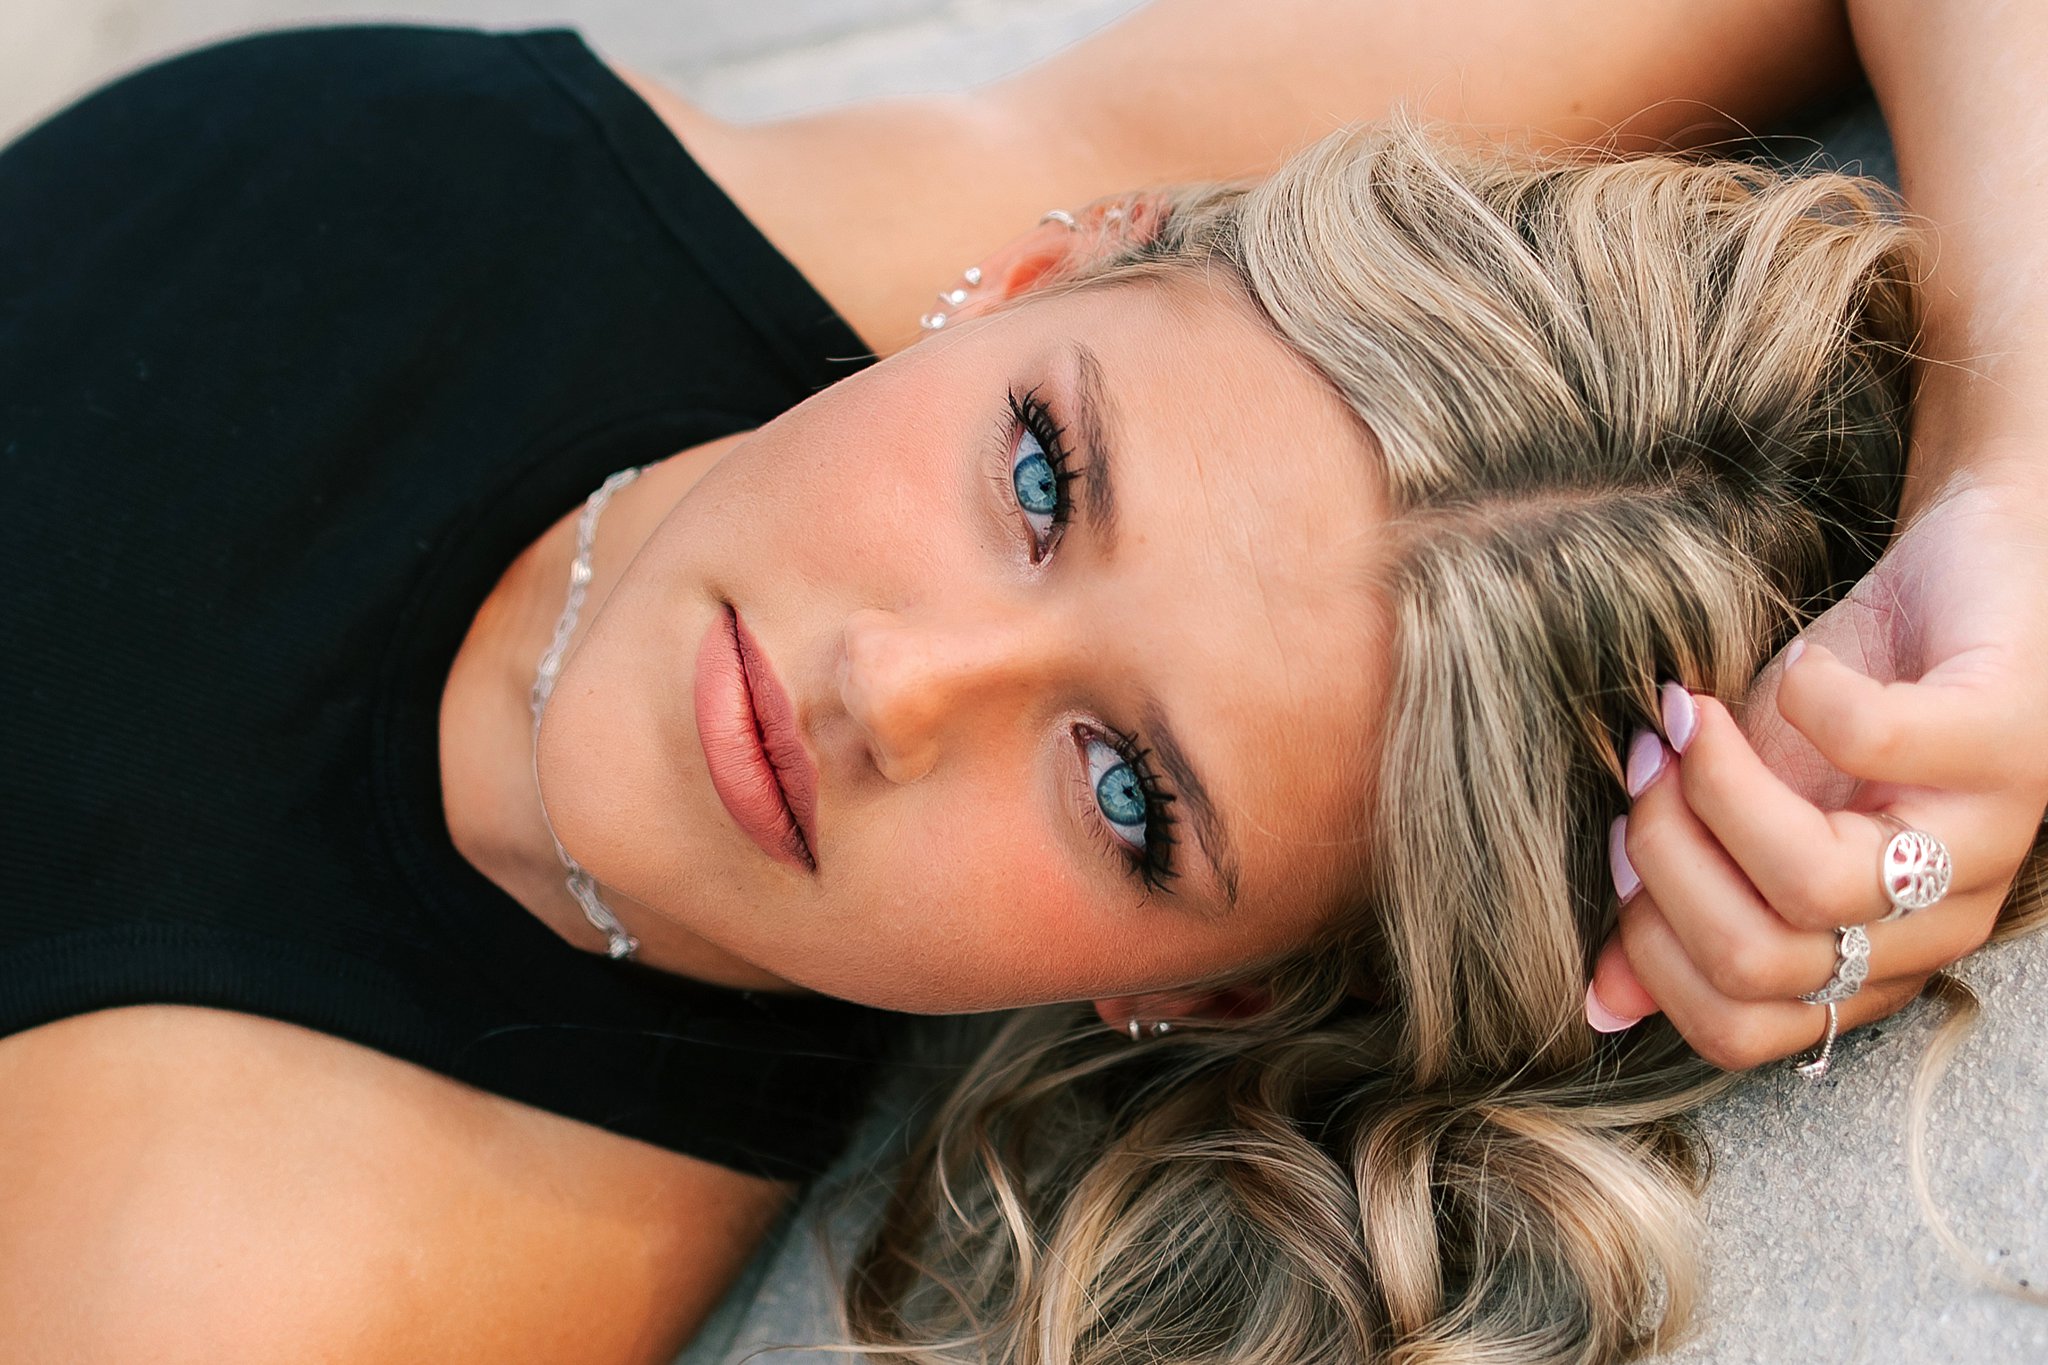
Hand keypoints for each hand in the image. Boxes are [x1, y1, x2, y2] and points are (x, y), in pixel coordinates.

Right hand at [1586, 470, 2047, 1067]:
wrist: (1978, 569)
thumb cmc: (1855, 692)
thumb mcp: (1748, 802)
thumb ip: (1684, 895)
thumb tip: (1601, 999)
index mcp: (1875, 956)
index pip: (1741, 1029)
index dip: (1648, 949)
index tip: (1619, 847)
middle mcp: (1938, 924)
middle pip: (1758, 961)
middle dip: (1662, 856)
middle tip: (1650, 766)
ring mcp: (1987, 839)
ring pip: (1816, 884)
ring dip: (1716, 789)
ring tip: (1693, 719)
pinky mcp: (2012, 743)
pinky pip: (1873, 746)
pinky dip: (1803, 697)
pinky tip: (1800, 670)